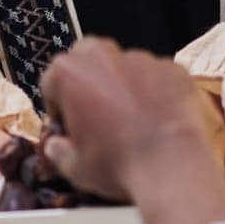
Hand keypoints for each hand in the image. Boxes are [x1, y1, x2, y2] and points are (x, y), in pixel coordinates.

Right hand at [39, 39, 224, 223]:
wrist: (172, 167)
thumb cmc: (119, 166)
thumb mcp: (74, 167)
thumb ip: (59, 151)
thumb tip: (57, 147)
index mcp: (69, 72)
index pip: (51, 82)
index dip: (57, 108)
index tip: (67, 127)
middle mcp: (103, 56)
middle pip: (86, 59)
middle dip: (87, 82)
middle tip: (95, 115)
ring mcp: (141, 59)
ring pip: (124, 67)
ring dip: (122, 87)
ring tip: (131, 121)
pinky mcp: (172, 68)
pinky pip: (157, 77)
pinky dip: (155, 93)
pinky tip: (157, 120)